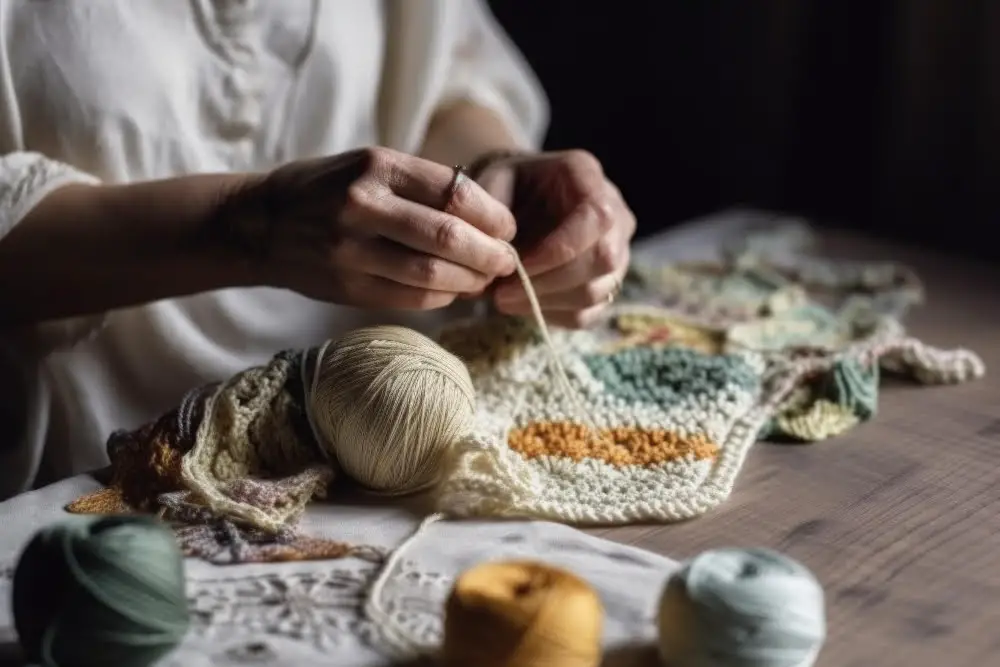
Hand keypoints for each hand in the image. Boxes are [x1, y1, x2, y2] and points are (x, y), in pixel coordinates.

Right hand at [220, 147, 515, 309]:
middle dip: (490, 253)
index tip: (507, 228)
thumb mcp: (369, 166)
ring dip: (471, 281)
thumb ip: (422, 187)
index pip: (456, 191)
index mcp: (376, 166)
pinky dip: (442, 297)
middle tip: (507, 261)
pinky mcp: (348, 287)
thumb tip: (488, 221)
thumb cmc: (328, 190)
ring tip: (484, 279)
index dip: (493, 215)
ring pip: (433, 273)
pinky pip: (411, 297)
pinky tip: (453, 291)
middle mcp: (363, 206)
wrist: (261, 224)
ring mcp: (352, 250)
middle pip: (449, 237)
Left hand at [488, 150, 635, 327]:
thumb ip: (491, 215)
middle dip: (548, 283)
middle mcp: (615, 213)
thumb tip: (493, 263)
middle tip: (501, 293)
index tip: (514, 266)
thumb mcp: (493, 182)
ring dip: (546, 302)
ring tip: (504, 298)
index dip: (559, 249)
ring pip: (596, 292)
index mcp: (588, 177)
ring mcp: (618, 251)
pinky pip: (589, 313)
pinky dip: (552, 314)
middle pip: (602, 260)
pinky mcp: (608, 282)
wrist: (522, 196)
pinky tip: (523, 303)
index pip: (596, 218)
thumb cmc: (508, 187)